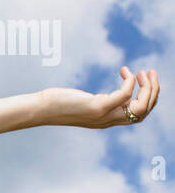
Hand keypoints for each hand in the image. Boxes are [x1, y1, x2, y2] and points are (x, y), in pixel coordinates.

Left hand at [42, 67, 159, 127]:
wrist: (39, 110)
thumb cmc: (56, 104)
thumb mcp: (83, 104)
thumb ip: (98, 102)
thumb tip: (103, 96)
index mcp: (107, 120)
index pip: (139, 115)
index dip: (148, 98)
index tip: (142, 79)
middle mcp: (108, 120)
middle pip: (144, 111)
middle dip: (153, 91)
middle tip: (150, 73)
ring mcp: (104, 115)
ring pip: (141, 106)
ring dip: (148, 88)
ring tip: (144, 72)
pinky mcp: (97, 107)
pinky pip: (124, 95)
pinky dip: (130, 82)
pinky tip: (124, 71)